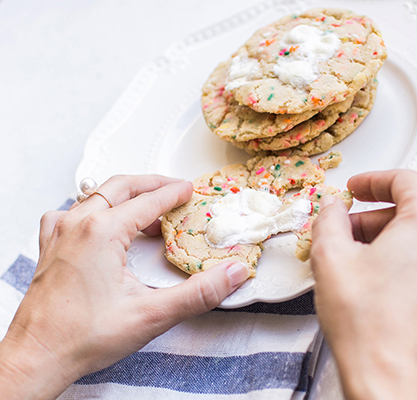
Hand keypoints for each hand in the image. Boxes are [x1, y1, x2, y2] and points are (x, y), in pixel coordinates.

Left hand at [0, 175, 249, 399]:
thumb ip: (199, 293)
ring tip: (145, 205)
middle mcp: (78, 225)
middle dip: (152, 183)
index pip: (149, 201)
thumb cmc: (82, 337)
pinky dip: (92, 208)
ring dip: (124, 194)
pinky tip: (100, 222)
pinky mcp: (50, 246)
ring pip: (96, 195)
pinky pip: (71, 212)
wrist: (38, 356)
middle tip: (173, 187)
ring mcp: (59, 233)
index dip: (174, 193)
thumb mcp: (152, 315)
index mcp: (102, 232)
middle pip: (121, 186)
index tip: (189, 190)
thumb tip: (231, 273)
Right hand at [310, 170, 416, 399]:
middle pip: (415, 211)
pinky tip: (382, 284)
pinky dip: (410, 265)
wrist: (390, 379)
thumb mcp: (331, 257)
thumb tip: (332, 208)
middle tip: (347, 230)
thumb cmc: (369, 325)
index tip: (356, 188)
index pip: (404, 180)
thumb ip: (329, 219)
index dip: (372, 180)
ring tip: (361, 261)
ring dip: (392, 242)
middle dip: (376, 217)